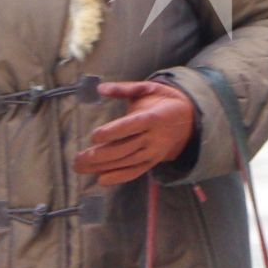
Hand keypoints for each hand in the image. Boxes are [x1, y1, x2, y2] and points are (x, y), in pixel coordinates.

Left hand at [73, 81, 196, 184]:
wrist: (189, 120)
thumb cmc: (163, 101)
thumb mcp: (148, 89)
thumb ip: (124, 88)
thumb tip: (100, 88)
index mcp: (153, 117)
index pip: (132, 126)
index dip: (114, 131)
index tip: (94, 136)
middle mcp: (154, 137)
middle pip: (125, 148)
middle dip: (100, 155)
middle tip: (78, 158)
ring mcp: (154, 152)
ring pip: (127, 162)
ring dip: (103, 167)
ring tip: (81, 167)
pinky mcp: (152, 161)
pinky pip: (135, 172)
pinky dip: (119, 177)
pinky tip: (101, 180)